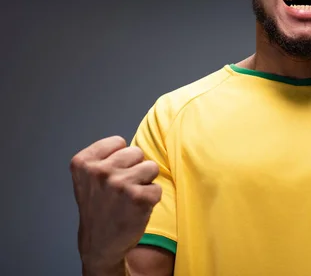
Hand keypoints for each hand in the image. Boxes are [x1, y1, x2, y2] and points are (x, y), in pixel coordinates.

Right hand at [70, 136, 161, 272]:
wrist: (100, 243)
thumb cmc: (99, 206)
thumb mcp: (88, 176)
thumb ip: (105, 156)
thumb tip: (140, 136)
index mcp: (83, 162)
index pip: (119, 142)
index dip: (120, 159)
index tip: (109, 177)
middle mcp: (100, 171)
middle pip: (137, 152)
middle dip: (134, 168)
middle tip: (122, 190)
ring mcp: (119, 184)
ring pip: (151, 167)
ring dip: (145, 182)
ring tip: (130, 197)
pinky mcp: (139, 198)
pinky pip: (158, 187)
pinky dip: (151, 198)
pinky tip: (136, 209)